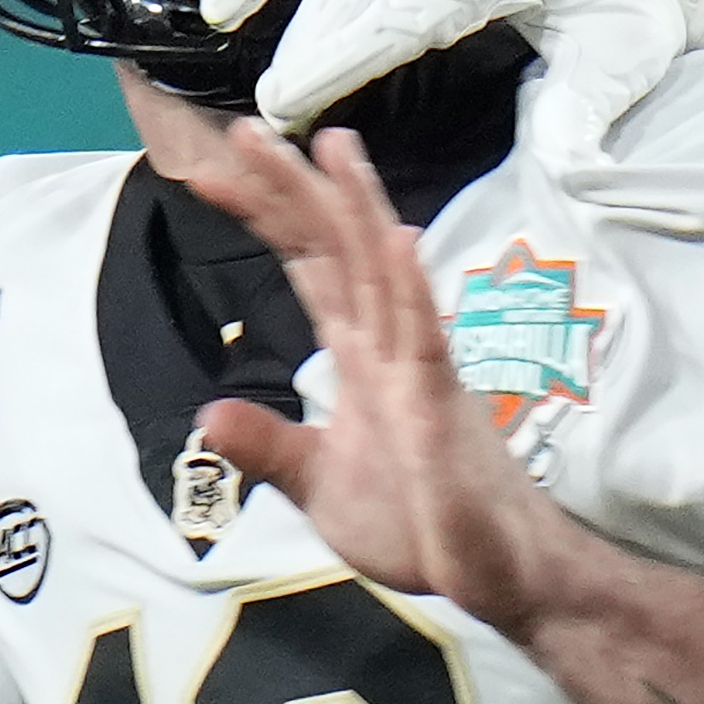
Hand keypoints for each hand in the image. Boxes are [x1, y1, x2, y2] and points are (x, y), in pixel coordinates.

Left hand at [177, 121, 584, 636]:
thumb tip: (207, 413)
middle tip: (243, 129)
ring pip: (382, 272)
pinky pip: (427, 335)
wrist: (496, 573)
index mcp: (358, 356)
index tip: (209, 170)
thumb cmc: (420, 524)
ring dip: (355, 207)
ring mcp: (419, 368)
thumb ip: (269, 447)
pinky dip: (409, 285)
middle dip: (290, 191)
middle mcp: (387, 344)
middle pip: (334, 249)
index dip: (263, 217)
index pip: (305, 267)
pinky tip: (394, 237)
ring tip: (330, 143)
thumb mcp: (320, 486)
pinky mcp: (443, 405)